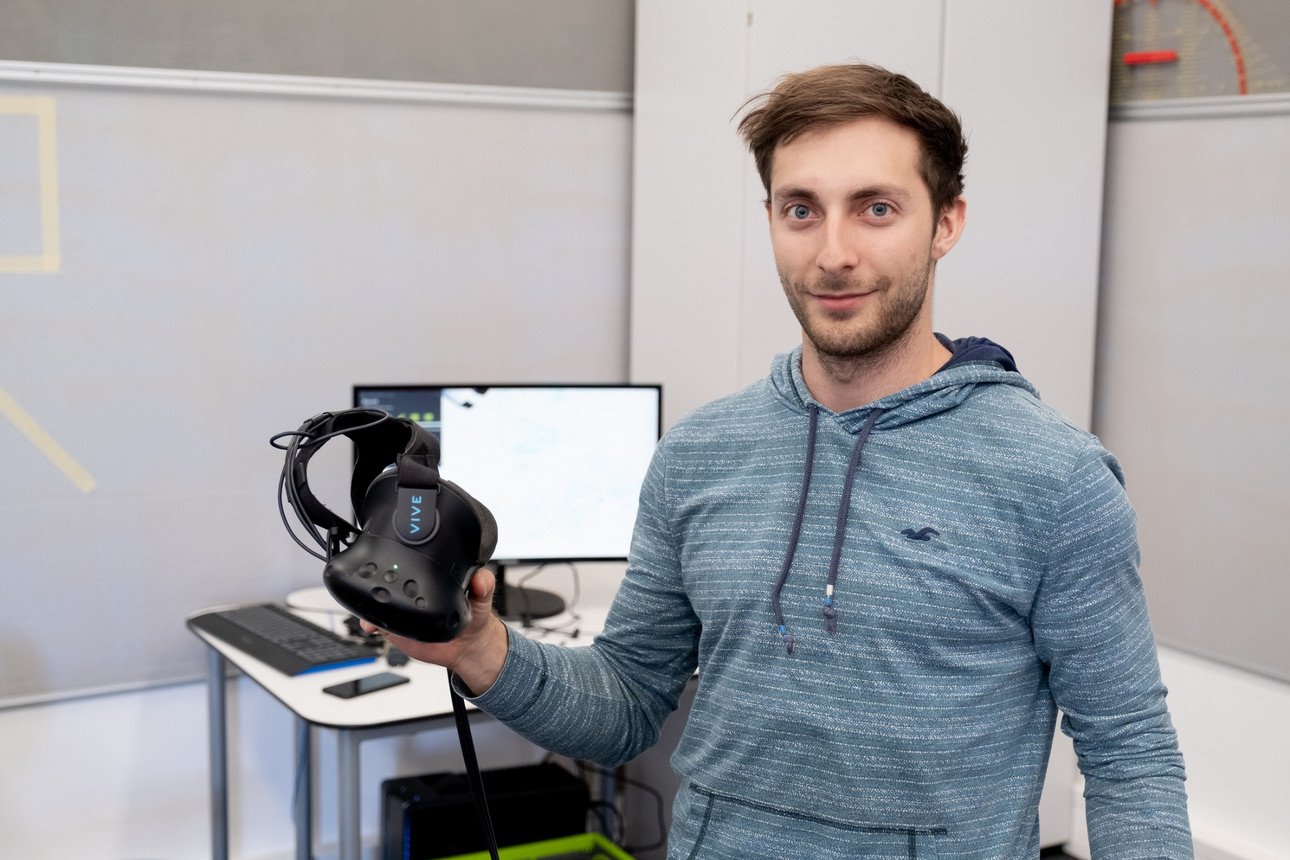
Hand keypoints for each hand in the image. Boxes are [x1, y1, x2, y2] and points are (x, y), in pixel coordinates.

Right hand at [359, 566, 508, 694]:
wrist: (467, 646)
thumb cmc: (474, 616)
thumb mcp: (482, 596)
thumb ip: (484, 584)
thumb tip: (480, 580)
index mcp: (433, 576)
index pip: (414, 559)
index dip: (404, 555)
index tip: (397, 556)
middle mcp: (414, 589)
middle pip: (388, 577)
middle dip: (377, 577)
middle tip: (376, 581)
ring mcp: (404, 607)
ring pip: (377, 598)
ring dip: (369, 600)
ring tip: (369, 604)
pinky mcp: (397, 627)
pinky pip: (378, 622)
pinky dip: (371, 623)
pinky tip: (372, 625)